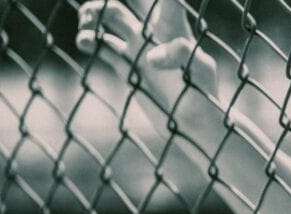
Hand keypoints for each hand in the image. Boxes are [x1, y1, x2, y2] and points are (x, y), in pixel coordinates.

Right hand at [75, 0, 216, 106]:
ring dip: (93, 15)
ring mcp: (138, 49)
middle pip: (128, 3)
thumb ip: (180, 54)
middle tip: (95, 11)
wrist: (194, 124)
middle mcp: (153, 34)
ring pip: (110, 20)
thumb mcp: (201, 70)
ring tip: (86, 30)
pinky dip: (89, 41)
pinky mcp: (127, 68)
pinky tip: (85, 43)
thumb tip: (150, 57)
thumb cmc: (205, 94)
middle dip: (107, 1)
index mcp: (173, 27)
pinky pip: (102, 47)